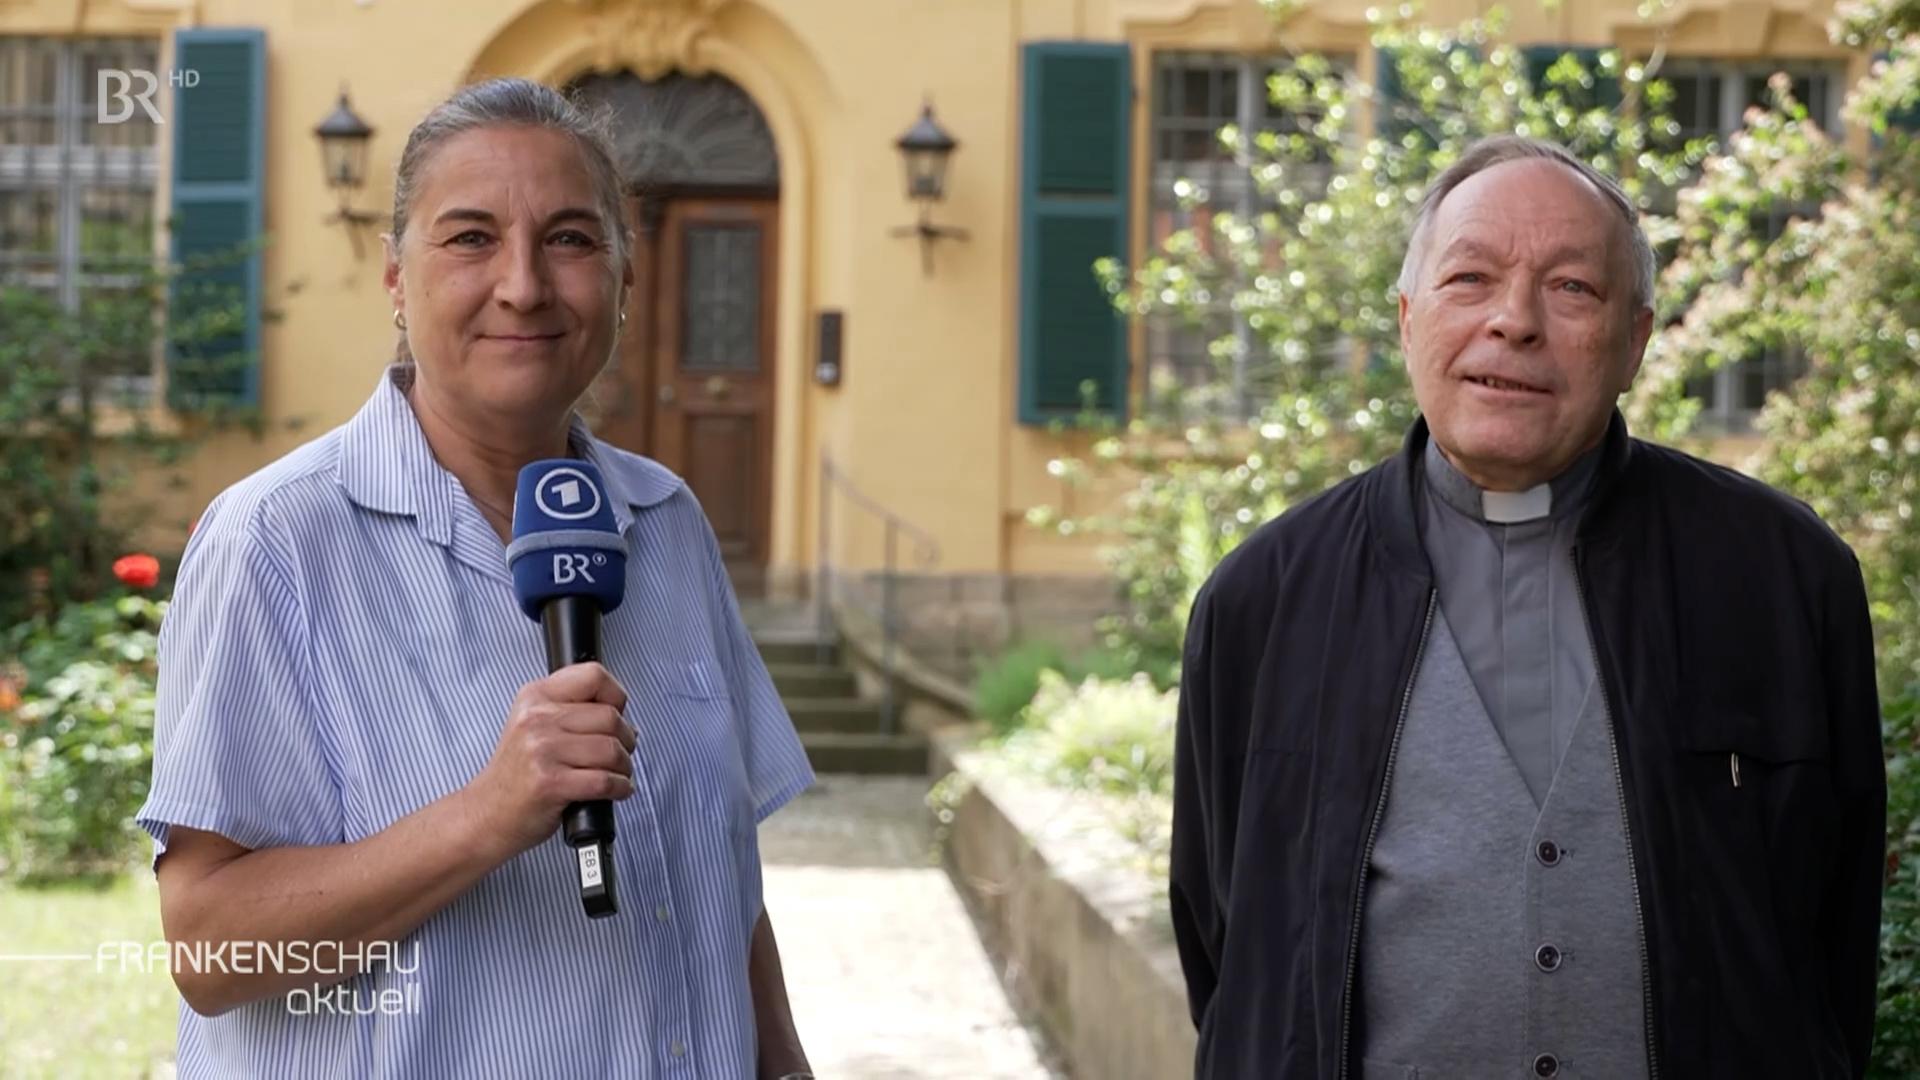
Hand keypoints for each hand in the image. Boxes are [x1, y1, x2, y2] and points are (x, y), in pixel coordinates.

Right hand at [466, 662, 637, 857]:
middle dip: (625, 740)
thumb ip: (573, 713)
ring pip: (611, 750)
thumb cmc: (516, 775)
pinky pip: (604, 780)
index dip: (616, 696)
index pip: (594, 676)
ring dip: (624, 767)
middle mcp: (536, 719)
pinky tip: (615, 790)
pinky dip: (620, 788)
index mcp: (535, 697)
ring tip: (616, 774)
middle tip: (620, 753)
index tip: (617, 713)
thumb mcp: (533, 727)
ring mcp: (542, 750)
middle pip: (610, 717)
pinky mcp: (550, 782)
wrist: (487, 813)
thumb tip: (625, 721)